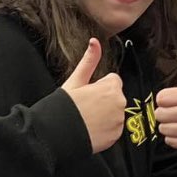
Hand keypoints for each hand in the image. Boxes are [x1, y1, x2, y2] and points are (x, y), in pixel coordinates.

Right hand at [61, 38, 125, 153]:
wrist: (57, 135)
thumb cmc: (65, 106)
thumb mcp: (75, 80)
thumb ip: (89, 60)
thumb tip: (94, 41)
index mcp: (111, 87)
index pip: (112, 81)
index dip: (98, 86)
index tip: (87, 94)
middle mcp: (119, 103)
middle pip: (115, 97)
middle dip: (103, 99)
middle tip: (85, 107)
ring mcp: (119, 121)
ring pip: (115, 112)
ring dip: (105, 114)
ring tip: (87, 119)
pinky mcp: (116, 136)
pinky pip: (114, 128)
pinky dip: (106, 129)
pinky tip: (91, 129)